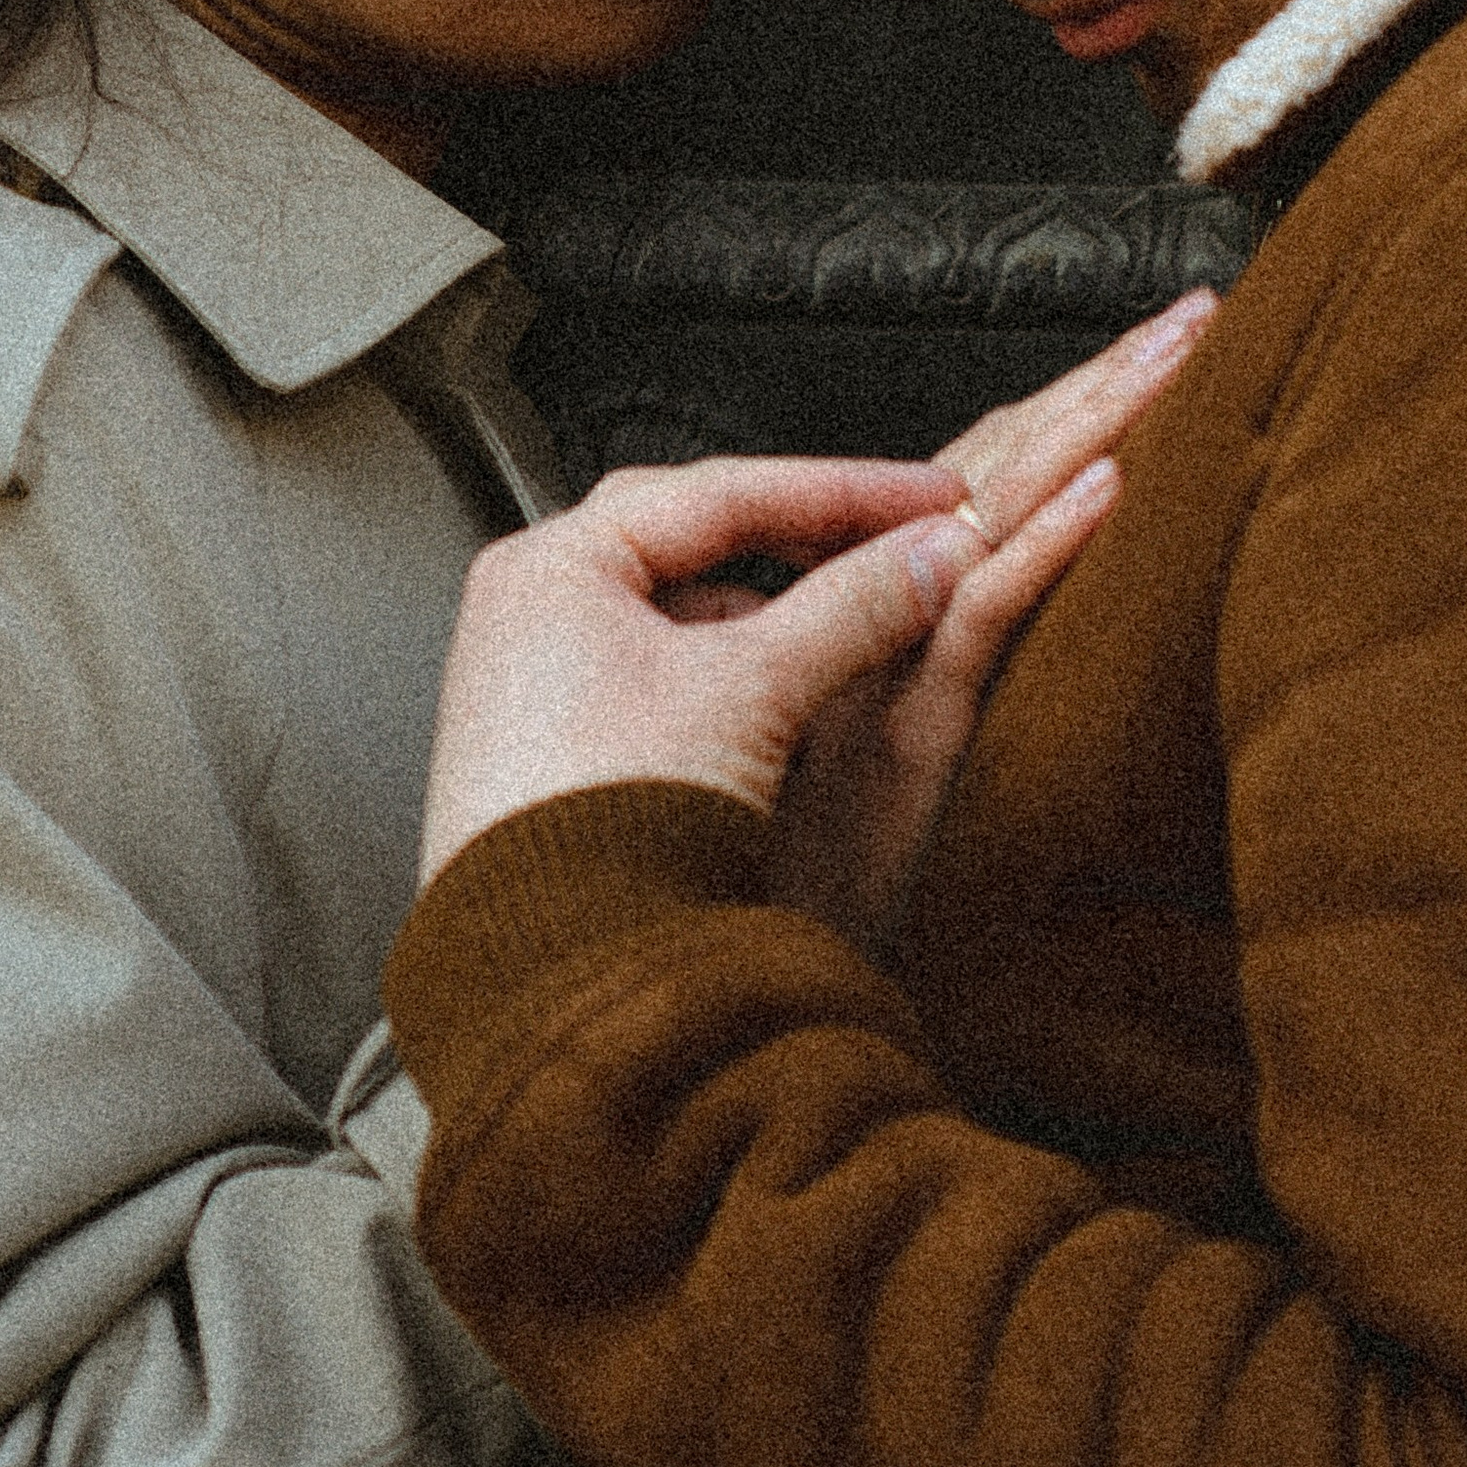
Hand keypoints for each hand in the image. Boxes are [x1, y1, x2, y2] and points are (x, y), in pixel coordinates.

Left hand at [419, 454, 1104, 886]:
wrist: (544, 978)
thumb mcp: (755, 689)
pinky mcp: (564, 755)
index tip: (934, 496)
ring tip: (868, 624)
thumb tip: (936, 556)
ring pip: (692, 617)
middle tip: (905, 543)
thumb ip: (857, 606)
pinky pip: (674, 681)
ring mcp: (540, 686)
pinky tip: (802, 702)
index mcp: (550, 566)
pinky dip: (746, 677)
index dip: (846, 489)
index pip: (723, 490)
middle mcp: (529, 613)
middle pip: (704, 542)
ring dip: (783, 616)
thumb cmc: (603, 827)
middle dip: (811, 543)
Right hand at [772, 288, 1220, 945]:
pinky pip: (977, 621)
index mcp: (876, 618)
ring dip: (1091, 421)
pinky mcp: (907, 741)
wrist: (707, 993)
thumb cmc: (797, 904)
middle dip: (1097, 382)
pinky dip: (1043, 549)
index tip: (1150, 358)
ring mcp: (891, 674)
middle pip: (994, 466)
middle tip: (1192, 314)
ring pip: (991, 513)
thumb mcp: (877, 780)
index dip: (1061, 411)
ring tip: (1176, 351)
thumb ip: (916, 690)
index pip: (979, 482)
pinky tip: (1107, 490)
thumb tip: (968, 625)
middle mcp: (880, 624)